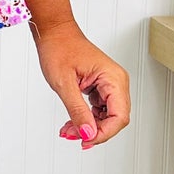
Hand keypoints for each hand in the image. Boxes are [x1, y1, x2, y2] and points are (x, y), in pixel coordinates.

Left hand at [30, 21, 130, 150]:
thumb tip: (88, 134)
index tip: (85, 140)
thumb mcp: (64, 84)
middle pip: (115, 119)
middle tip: (72, 136)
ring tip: (68, 130)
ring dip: (88, 127)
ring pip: (106, 117)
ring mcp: (109, 85)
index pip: (119, 117)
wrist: (54, 33)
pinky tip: (72, 122)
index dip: (104, 133)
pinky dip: (86, 119)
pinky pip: (98, 110)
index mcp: (113, 78)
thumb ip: (77, 111)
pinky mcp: (100, 87)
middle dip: (94, 132)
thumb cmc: (59, 48)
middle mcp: (116, 82)